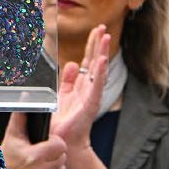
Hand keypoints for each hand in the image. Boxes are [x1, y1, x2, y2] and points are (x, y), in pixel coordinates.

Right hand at [0, 111, 66, 168]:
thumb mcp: (12, 135)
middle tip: (44, 151)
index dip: (55, 142)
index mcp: (33, 156)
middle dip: (55, 153)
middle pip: (62, 157)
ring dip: (55, 165)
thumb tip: (25, 97)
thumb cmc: (5, 157)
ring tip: (43, 162)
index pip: (60, 146)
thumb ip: (21, 117)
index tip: (48, 142)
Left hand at [52, 26, 112, 148]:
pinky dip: (100, 73)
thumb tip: (71, 63)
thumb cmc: (63, 121)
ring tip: (106, 38)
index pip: (88, 61)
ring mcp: (91, 95)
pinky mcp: (91, 104)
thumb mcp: (62, 94)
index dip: (92, 45)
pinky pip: (96, 86)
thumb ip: (67, 79)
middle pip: (95, 61)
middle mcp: (88, 88)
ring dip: (102, 53)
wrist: (63, 141)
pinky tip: (102, 61)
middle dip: (99, 44)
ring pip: (98, 70)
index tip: (96, 31)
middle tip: (103, 28)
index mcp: (81, 85)